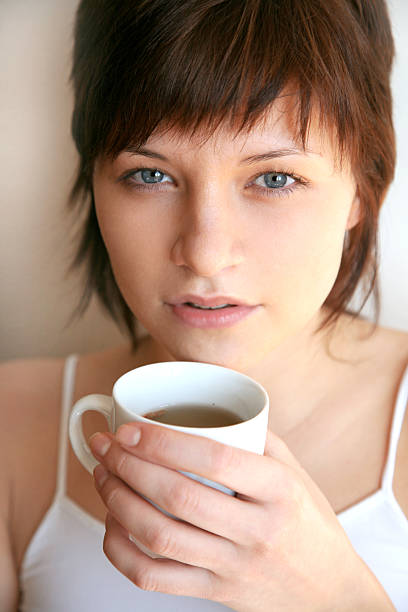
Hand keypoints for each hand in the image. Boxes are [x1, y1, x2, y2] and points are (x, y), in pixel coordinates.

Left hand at [89, 424, 394, 611]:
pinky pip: (155, 578)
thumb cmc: (309, 523)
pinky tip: (112, 525)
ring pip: (160, 537)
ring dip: (118, 501)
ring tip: (103, 476)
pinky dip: (122, 551)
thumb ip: (255, 438)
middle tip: (105, 445)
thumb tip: (206, 405)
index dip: (163, 442)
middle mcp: (257, 530)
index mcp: (278, 490)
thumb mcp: (295, 472)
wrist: (330, 594)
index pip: (215, 460)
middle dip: (128, 466)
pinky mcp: (215, 594)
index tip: (130, 429)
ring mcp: (233, 567)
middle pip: (178, 497)